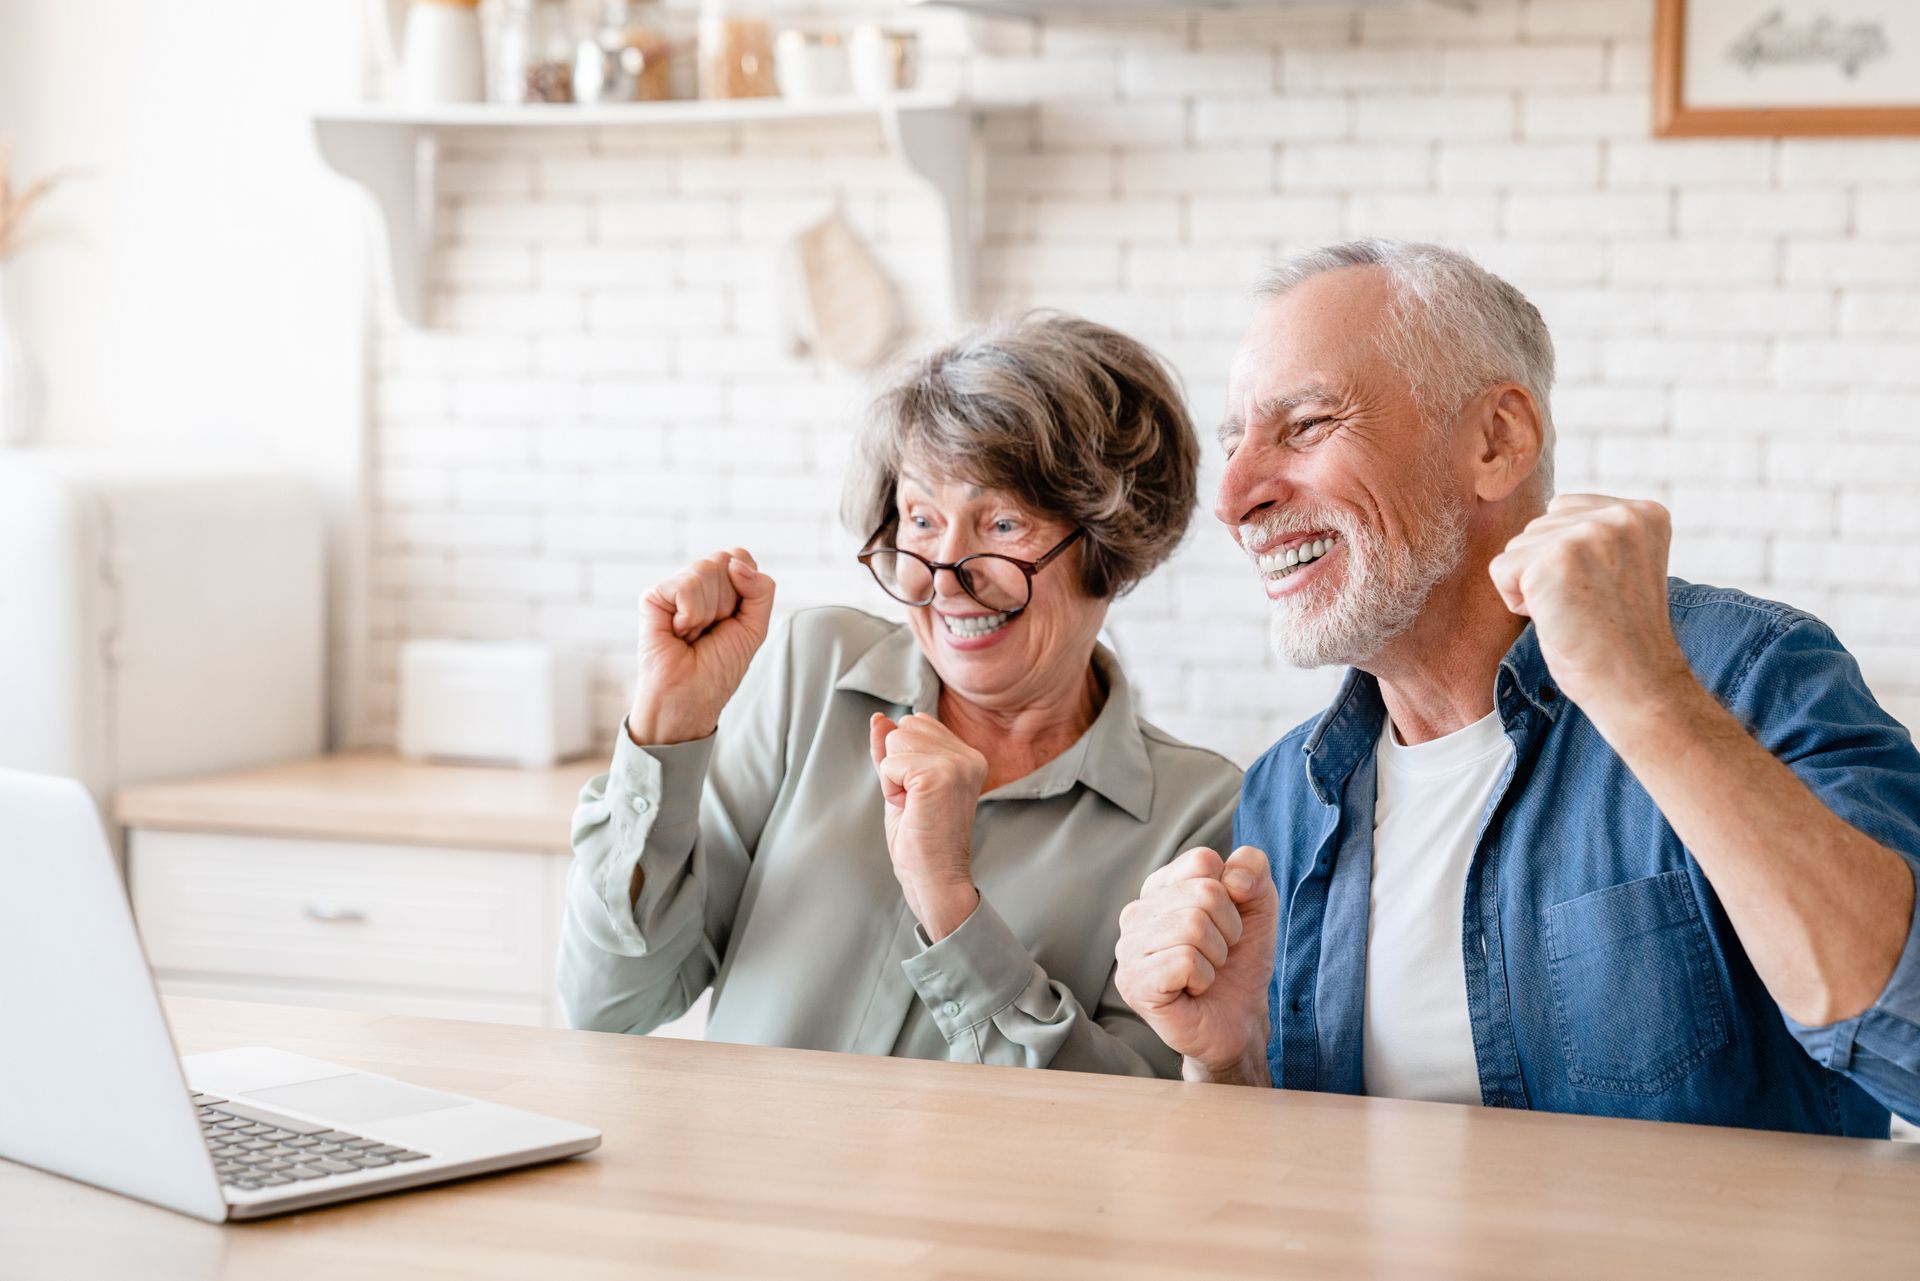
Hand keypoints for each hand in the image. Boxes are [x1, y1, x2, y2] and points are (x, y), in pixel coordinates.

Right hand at [625, 548, 775, 744]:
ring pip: (706, 571)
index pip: (741, 558)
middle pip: (725, 561)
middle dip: (728, 603)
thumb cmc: (718, 667)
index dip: (745, 590)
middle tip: (711, 630)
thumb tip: (736, 559)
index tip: (732, 620)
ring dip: (708, 612)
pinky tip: (678, 632)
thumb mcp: (755, 627)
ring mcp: (674, 588)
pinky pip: (685, 586)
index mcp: (721, 586)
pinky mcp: (653, 597)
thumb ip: (761, 589)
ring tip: (693, 634)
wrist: (690, 697)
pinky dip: (690, 615)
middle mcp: (696, 582)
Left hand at [868, 712, 987, 940]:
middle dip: (896, 765)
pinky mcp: (939, 775)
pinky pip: (890, 763)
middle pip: (904, 728)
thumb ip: (892, 750)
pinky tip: (912, 809)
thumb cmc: (919, 839)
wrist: (933, 878)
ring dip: (893, 777)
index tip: (920, 793)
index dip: (903, 759)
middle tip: (916, 802)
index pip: (916, 723)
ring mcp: (957, 763)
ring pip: (895, 741)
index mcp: (968, 755)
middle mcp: (969, 755)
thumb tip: (879, 718)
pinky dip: (890, 788)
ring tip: (915, 805)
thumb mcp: (901, 784)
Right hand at [1115, 846, 1277, 1084]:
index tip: (1226, 921)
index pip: (1202, 861)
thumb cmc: (1240, 960)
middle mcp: (1135, 914)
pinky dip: (1204, 977)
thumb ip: (1253, 869)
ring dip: (1217, 955)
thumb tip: (1234, 878)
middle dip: (1229, 928)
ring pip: (1193, 926)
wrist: (1239, 1019)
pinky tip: (1193, 989)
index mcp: (1159, 888)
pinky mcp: (1134, 984)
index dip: (1232, 894)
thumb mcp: (1258, 905)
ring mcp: (1129, 949)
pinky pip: (1185, 961)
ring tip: (1206, 971)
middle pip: (1204, 893)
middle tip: (1219, 953)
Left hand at [1488, 494, 1695, 723]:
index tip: (1602, 591)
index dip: (1567, 557)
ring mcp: (1589, 534)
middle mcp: (1620, 515)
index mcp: (1643, 513)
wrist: (1635, 684)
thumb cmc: (1620, 635)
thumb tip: (1541, 515)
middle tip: (1589, 607)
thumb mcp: (1621, 565)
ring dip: (1533, 586)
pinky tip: (1556, 619)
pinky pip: (1500, 569)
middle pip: (1537, 526)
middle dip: (1548, 571)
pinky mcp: (1555, 559)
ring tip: (1576, 612)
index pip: (1564, 509)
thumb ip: (1593, 532)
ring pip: (1517, 547)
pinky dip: (1516, 601)